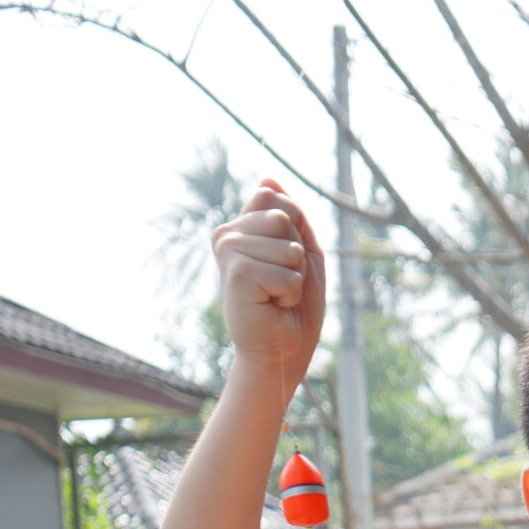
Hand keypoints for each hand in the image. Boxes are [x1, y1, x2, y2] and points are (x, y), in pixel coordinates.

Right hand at [212, 180, 325, 387]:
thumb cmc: (293, 305)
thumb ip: (290, 215)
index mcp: (239, 226)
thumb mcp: (301, 251)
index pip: (279, 199)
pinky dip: (291, 293)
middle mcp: (227, 235)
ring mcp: (229, 252)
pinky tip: (273, 305)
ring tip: (277, 296)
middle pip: (285, 217)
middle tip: (281, 283)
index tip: (283, 263)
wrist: (281, 350)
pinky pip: (288, 272)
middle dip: (298, 255)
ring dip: (295, 277)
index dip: (296, 233)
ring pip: (289, 246)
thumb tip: (268, 178)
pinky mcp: (237, 274)